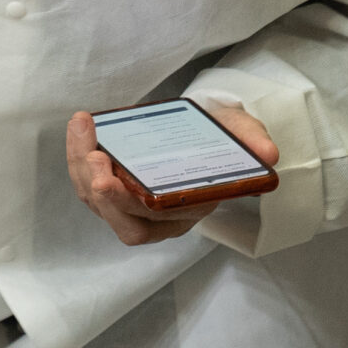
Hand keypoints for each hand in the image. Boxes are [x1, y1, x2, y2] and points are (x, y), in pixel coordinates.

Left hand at [65, 106, 278, 246]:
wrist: (205, 127)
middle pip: (124, 220)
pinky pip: (88, 182)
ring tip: (83, 133)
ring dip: (82, 171)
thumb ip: (252, 140)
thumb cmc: (220, 136)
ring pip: (98, 202)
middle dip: (103, 193)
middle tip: (94, 157)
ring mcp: (133, 203)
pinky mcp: (114, 185)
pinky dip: (79, 156)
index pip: (156, 221)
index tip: (110, 175)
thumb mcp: (240, 132)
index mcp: (189, 209)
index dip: (129, 203)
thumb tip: (268, 154)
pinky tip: (81, 126)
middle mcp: (159, 216)